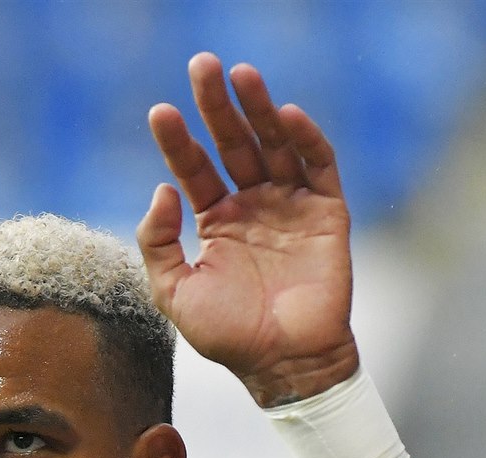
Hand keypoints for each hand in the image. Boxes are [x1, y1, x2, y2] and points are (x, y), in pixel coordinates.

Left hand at [137, 53, 357, 406]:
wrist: (284, 365)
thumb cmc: (228, 335)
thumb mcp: (174, 291)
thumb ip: (158, 242)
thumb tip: (159, 189)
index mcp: (216, 220)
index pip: (194, 167)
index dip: (177, 140)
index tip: (159, 111)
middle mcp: (252, 205)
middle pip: (233, 143)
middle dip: (217, 105)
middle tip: (202, 64)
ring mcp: (290, 207)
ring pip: (274, 145)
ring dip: (259, 109)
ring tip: (241, 74)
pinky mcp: (326, 214)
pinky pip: (317, 167)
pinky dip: (305, 140)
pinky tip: (286, 115)